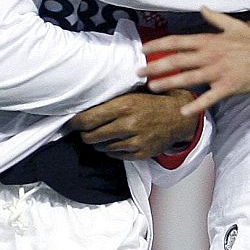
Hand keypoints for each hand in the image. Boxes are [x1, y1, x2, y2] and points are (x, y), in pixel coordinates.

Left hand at [68, 89, 199, 159]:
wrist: (178, 117)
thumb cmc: (151, 103)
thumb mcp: (131, 94)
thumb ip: (110, 100)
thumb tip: (81, 107)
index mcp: (124, 105)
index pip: (87, 119)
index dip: (75, 123)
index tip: (71, 123)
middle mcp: (129, 124)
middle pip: (91, 137)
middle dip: (84, 134)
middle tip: (85, 131)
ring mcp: (136, 141)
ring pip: (102, 147)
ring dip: (99, 142)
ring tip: (105, 134)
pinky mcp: (141, 153)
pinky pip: (116, 155)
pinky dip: (112, 150)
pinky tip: (118, 140)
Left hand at [142, 8, 249, 114]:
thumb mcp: (233, 25)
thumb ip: (215, 18)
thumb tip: (202, 7)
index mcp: (209, 41)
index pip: (177, 42)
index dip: (158, 46)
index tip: (143, 50)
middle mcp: (210, 55)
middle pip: (176, 60)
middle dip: (154, 66)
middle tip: (138, 73)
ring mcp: (219, 72)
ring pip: (187, 78)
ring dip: (167, 83)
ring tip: (152, 88)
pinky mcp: (229, 86)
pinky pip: (209, 98)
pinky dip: (195, 105)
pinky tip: (183, 112)